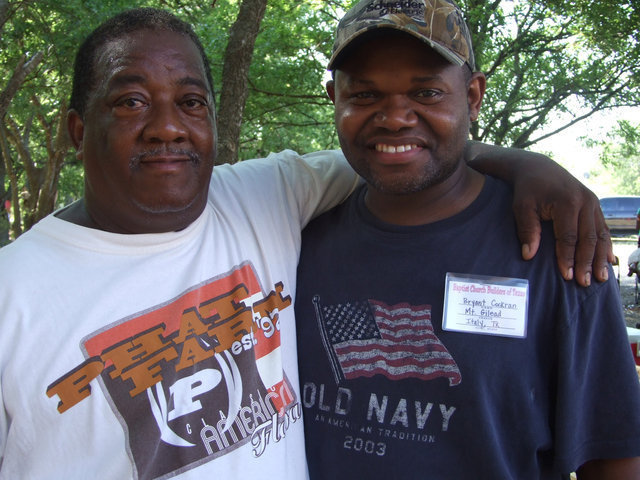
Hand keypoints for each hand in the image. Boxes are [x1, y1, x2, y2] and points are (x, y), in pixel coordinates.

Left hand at [466, 141, 613, 285]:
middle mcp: (585, 202)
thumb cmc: (527, 189)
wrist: (538, 168)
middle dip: (586, 263)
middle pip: (588, 239)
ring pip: (600, 235)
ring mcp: (593, 203)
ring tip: (601, 278)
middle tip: (584, 283)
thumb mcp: (522, 206)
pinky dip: (606, 246)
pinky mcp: (595, 205)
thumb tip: (528, 255)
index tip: (566, 276)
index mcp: (567, 202)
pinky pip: (603, 229)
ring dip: (601, 258)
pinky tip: (608, 262)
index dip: (567, 258)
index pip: (568, 237)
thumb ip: (527, 229)